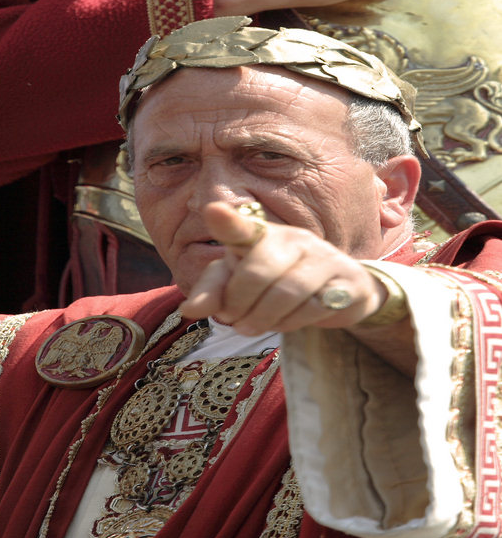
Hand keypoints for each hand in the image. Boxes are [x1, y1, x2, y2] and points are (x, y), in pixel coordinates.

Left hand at [179, 202, 386, 335]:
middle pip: (259, 270)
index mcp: (263, 235)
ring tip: (250, 327)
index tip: (212, 211)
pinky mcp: (347, 282)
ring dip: (262, 318)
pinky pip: (315, 307)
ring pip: (287, 291)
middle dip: (239, 302)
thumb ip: (213, 292)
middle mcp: (294, 239)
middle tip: (231, 319)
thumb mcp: (240, 284)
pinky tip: (284, 322)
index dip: (228, 221)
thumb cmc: (279, 282)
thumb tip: (190, 310)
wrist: (339, 293)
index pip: (243, 227)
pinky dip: (291, 323)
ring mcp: (324, 258)